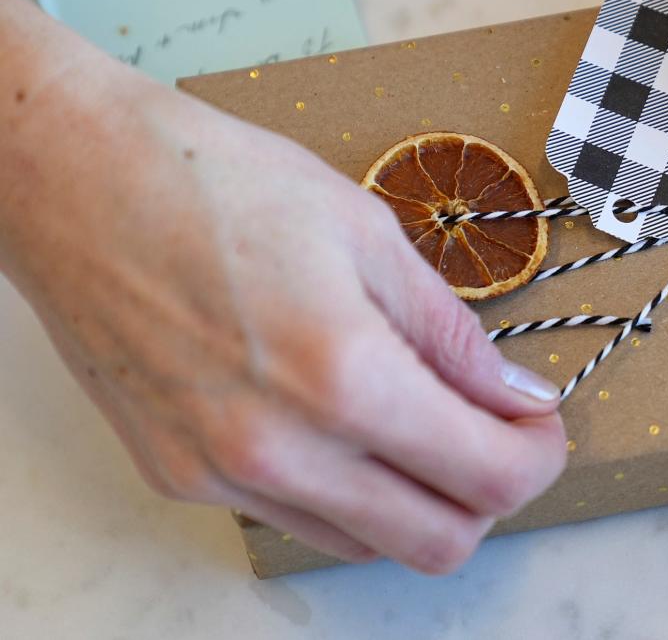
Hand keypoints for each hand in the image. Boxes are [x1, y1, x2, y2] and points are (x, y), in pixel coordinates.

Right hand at [0, 0, 565, 572]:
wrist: (73, 178)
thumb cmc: (214, 182)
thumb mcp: (367, 233)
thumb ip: (453, 333)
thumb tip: (517, 395)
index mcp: (342, 376)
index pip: (486, 478)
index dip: (538, 458)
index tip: (540, 425)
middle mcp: (279, 450)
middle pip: (437, 543)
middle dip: (491, 495)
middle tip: (499, 434)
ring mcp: (222, 475)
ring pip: (367, 542)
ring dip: (419, 498)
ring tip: (420, 418)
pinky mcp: (179, 477)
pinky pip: (295, 519)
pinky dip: (347, 490)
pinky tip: (345, 422)